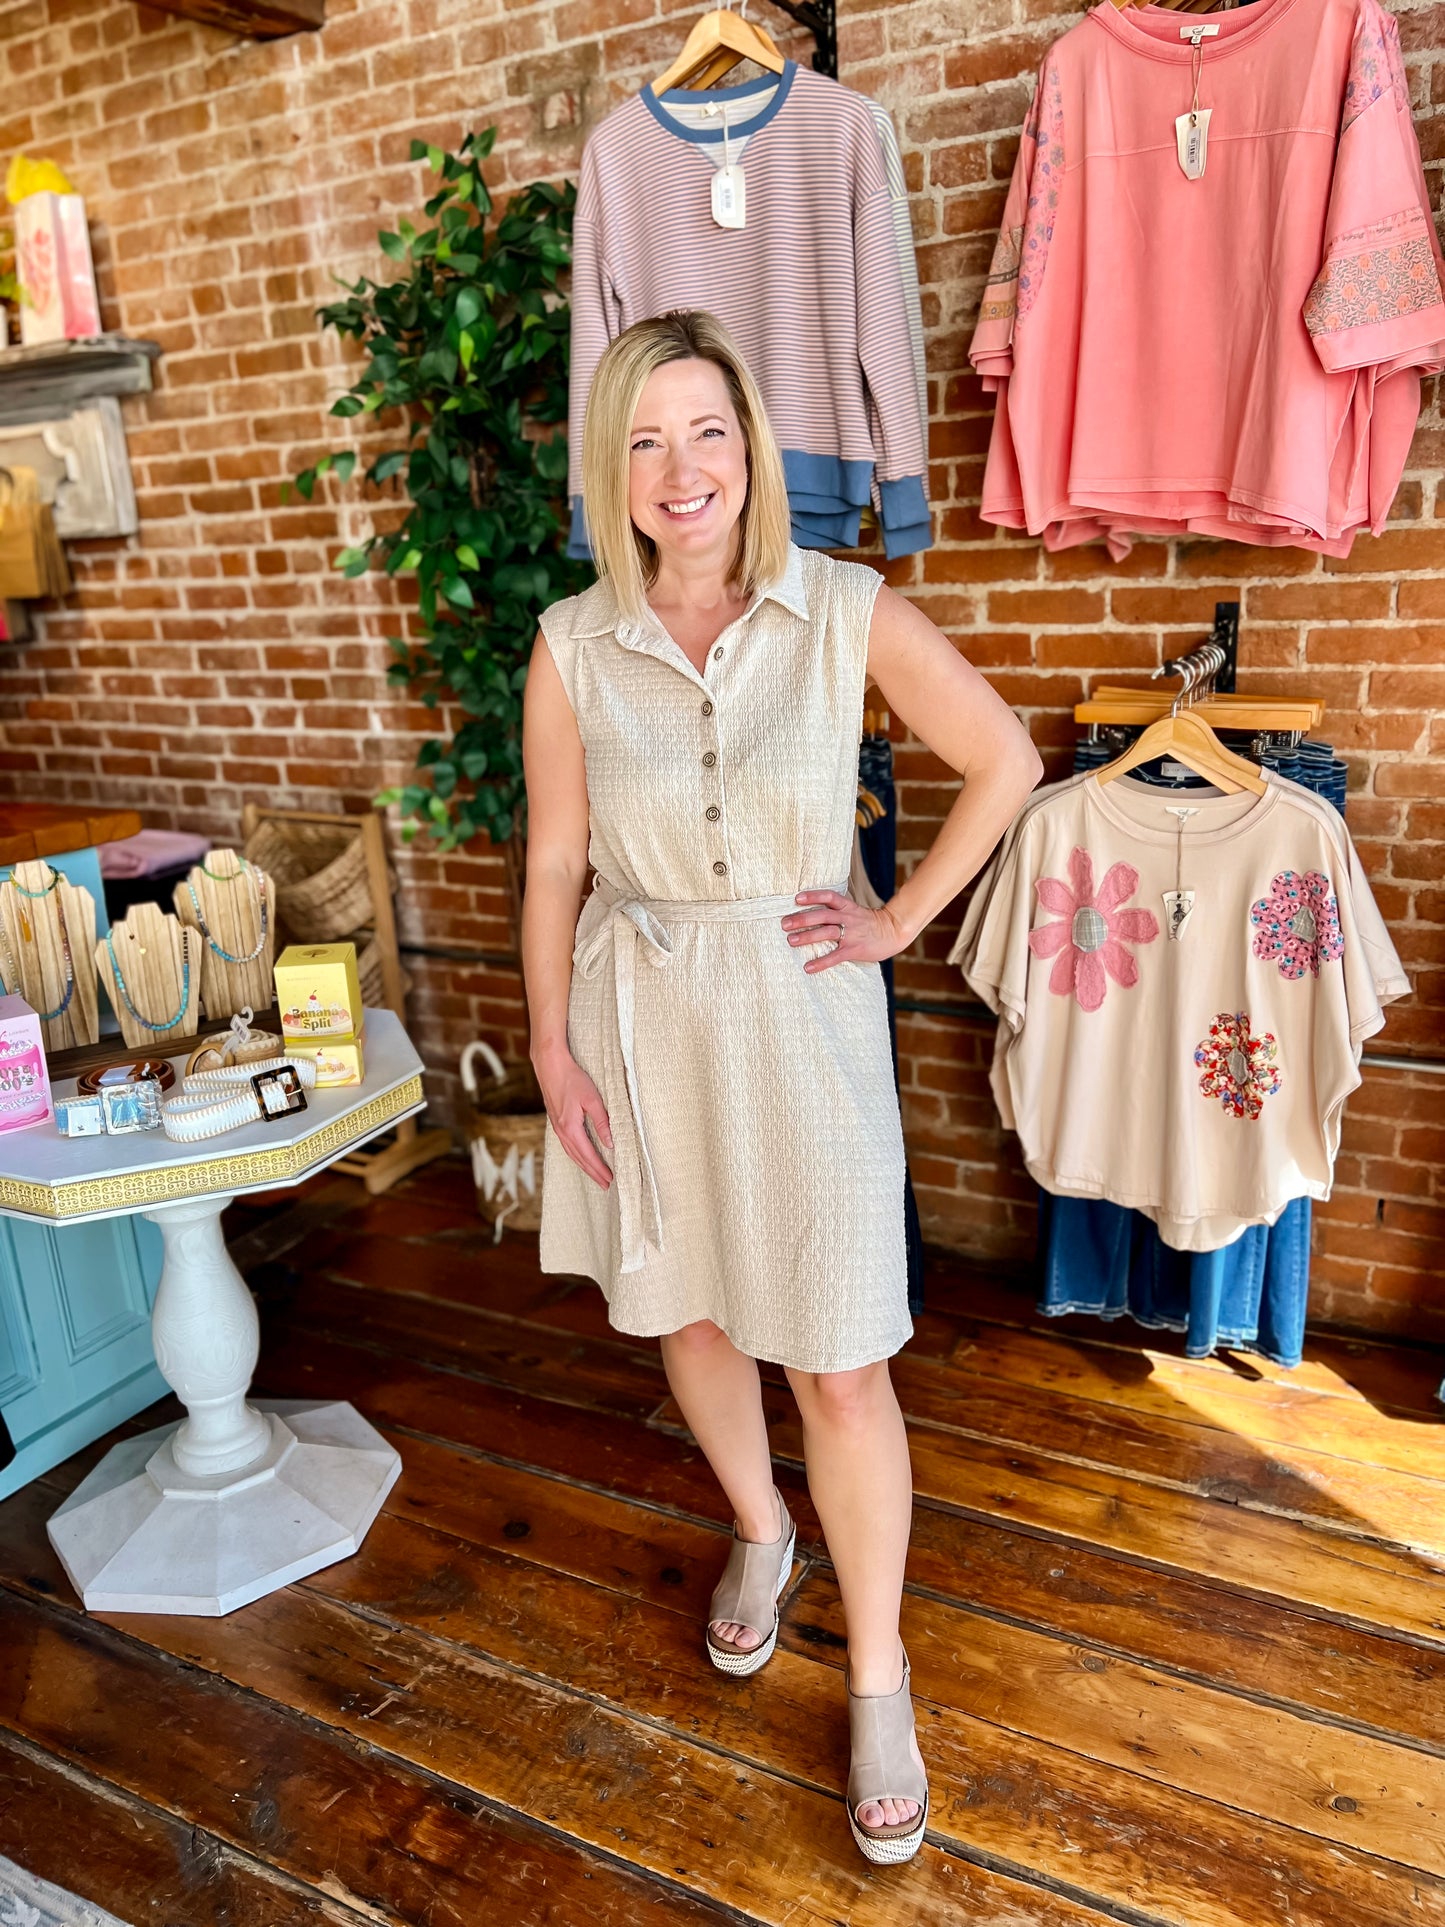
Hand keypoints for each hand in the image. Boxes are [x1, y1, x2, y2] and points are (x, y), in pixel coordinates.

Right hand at [534, 1047, 613, 1189]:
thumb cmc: (572, 1079)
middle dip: (593, 1173)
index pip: (588, 1155)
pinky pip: (567, 1145)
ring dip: (584, 1166)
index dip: (599, 1168)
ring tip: (596, 1175)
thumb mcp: (592, 1099)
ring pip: (572, 1153)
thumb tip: (610, 1143)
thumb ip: (602, 1122)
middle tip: (606, 1185)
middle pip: (579, 1159)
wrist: (550, 1065)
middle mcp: (562, 1131)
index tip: (610, 1179)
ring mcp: (557, 1127)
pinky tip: (581, 1157)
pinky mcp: (556, 1122)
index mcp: (571, 1128)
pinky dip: (576, 1156)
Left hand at [781, 890, 911, 973]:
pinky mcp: (854, 949)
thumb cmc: (870, 923)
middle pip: (822, 915)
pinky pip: (835, 956)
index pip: (829, 897)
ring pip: (826, 933)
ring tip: (790, 941)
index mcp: (847, 907)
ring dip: (807, 936)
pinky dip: (820, 962)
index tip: (796, 898)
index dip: (813, 896)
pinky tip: (808, 968)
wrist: (894, 932)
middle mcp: (848, 918)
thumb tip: (813, 913)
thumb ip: (837, 911)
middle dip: (802, 919)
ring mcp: (851, 934)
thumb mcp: (854, 911)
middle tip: (784, 924)